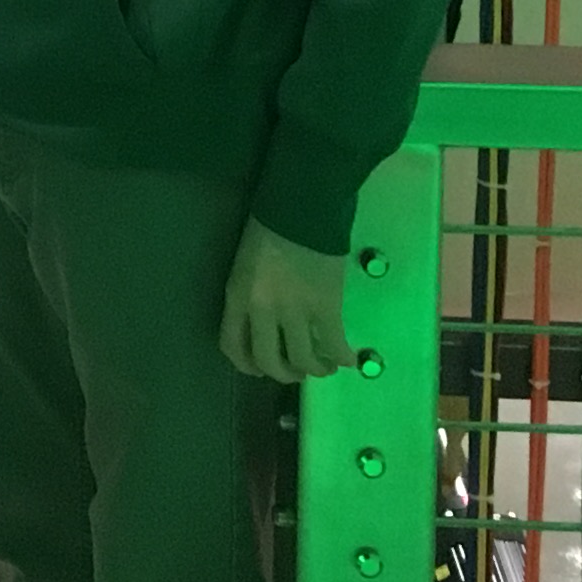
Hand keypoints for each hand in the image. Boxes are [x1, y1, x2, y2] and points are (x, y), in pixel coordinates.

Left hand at [218, 216, 353, 381]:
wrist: (302, 207)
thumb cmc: (269, 228)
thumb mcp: (246, 265)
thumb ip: (250, 296)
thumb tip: (267, 325)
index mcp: (237, 296)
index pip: (232, 346)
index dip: (247, 365)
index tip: (260, 369)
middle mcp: (262, 310)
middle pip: (268, 361)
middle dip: (283, 374)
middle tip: (296, 371)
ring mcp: (295, 311)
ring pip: (302, 360)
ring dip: (315, 369)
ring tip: (324, 366)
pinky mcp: (326, 307)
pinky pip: (333, 345)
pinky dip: (341, 357)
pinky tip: (349, 359)